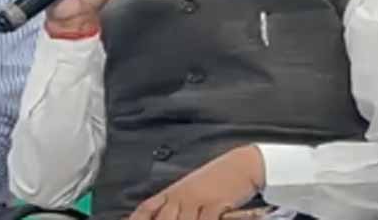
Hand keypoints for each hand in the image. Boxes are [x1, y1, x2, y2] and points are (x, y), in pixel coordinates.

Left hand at [128, 146, 265, 219]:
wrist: (243, 164)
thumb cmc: (218, 178)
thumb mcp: (193, 188)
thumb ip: (175, 202)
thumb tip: (162, 212)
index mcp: (173, 192)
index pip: (146, 208)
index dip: (135, 219)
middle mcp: (181, 196)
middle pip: (162, 219)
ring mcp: (197, 199)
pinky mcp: (215, 204)